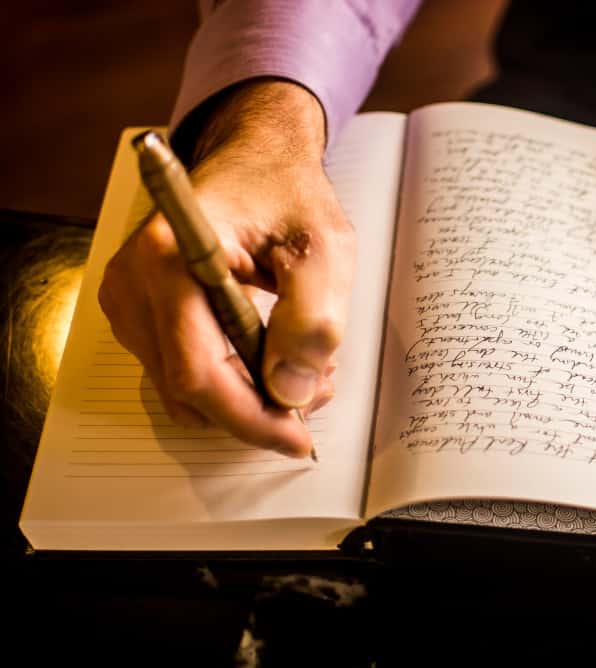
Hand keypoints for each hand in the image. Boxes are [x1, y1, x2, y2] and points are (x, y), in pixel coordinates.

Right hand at [99, 81, 354, 455]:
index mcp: (171, 255)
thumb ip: (313, 318)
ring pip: (182, 386)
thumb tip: (291, 391)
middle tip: (315, 392)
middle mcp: (134, 279)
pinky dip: (227, 378)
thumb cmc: (287, 192)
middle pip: (187, 387)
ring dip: (244, 396)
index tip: (297, 437)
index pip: (197, 369)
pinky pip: (179, 368)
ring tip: (300, 368)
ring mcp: (128, 297)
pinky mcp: (139, 309)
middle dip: (256, 408)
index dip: (249, 416)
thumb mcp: (325, 247)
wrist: (255, 159)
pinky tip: (268, 357)